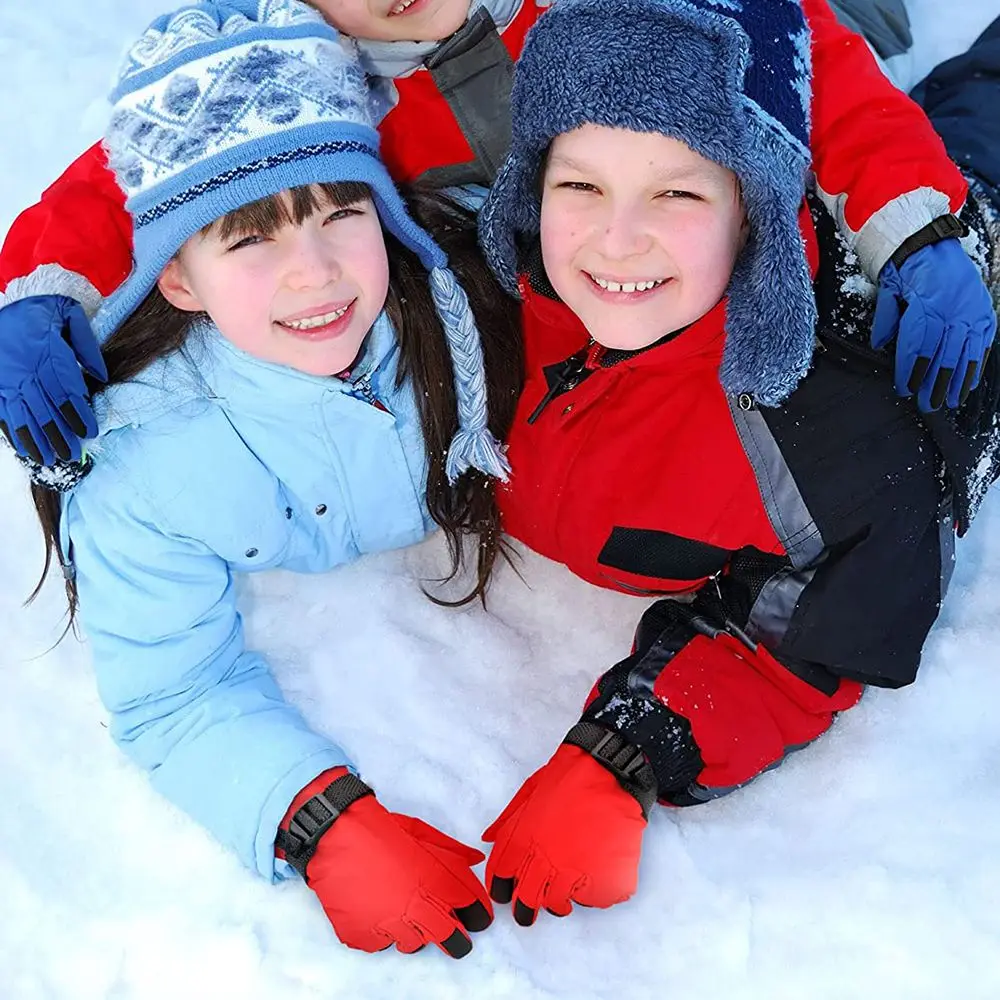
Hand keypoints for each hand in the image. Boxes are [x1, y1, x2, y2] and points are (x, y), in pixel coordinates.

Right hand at [0, 295, 105, 463]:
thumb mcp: (69, 315)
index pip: (66, 391)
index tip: (89, 432)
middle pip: (45, 409)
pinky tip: (25, 448)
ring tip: (50, 459)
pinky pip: (4, 413)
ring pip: (23, 416)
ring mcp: (6, 379)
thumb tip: (102, 377)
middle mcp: (25, 369)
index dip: (78, 414)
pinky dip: (14, 432)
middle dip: (60, 435)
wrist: (2, 300)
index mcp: (47, 353)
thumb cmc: (40, 308)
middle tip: (73, 455)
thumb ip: (87, 346)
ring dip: (37, 440)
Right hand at [306, 792, 492, 956]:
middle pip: (449, 938)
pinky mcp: (362, 935)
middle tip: (455, 936)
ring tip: (405, 913)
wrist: (337, 834)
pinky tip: (377, 911)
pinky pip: (380, 944)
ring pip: (413, 944)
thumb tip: (476, 859)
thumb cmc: (381, 830)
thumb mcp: (423, 833)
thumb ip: (452, 851)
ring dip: (415, 932)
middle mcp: (415, 909)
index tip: (478, 918)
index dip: (478, 915)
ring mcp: (388, 925)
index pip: (471, 910)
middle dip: (457, 940)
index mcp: (435, 883)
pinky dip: (381, 932)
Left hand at [483, 743, 646, 925]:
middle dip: (524, 911)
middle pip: (526, 902)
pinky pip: (592, 901)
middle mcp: (544, 863)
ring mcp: (574, 875)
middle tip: (528, 912)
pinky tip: (591, 879)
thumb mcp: (528, 792)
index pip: (500, 881)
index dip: (501, 890)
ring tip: (564, 894)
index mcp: (522, 843)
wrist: (609, 773)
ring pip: (557, 905)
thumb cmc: (567, 778)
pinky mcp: (603, 881)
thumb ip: (506, 821)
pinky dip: (591, 894)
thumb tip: (489, 839)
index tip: (506, 894)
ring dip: (558, 903)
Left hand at [872, 238, 995, 410]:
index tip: (904, 389)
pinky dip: (975, 365)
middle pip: (943, 354)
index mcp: (927, 303)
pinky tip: (969, 383)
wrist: (933, 242)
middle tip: (926, 405)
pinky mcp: (983, 311)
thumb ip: (886, 319)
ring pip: (965, 352)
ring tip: (949, 402)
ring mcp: (971, 310)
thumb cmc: (909, 267)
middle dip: (934, 383)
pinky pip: (981, 343)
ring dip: (956, 381)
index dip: (911, 371)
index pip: (918, 345)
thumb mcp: (890, 289)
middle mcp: (953, 308)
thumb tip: (879, 345)